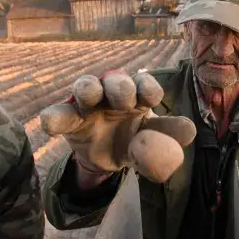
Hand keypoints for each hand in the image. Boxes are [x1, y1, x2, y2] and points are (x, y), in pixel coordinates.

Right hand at [39, 70, 195, 182]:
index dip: (147, 88)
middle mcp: (114, 94)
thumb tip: (190, 130)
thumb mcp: (153, 141)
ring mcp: (89, 104)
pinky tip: (49, 123)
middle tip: (124, 100)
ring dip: (88, 88)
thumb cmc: (135, 140)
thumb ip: (169, 136)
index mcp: (139, 96)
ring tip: (89, 97)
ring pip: (85, 86)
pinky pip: (58, 114)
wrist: (108, 158)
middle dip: (120, 85)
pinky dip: (53, 116)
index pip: (145, 85)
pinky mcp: (69, 119)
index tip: (150, 100)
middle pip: (115, 79)